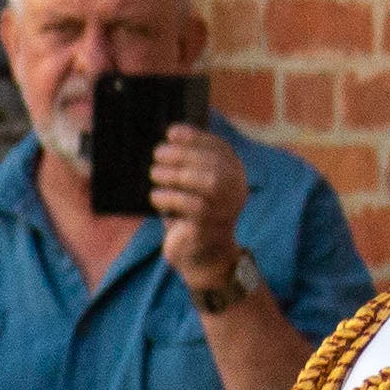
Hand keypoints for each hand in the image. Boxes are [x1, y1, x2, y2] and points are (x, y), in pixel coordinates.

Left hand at [149, 121, 254, 300]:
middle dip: (182, 155)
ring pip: (208, 182)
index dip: (196, 137)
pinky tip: (156, 196)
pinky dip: (171, 198)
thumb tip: (167, 138)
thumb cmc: (192, 216)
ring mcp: (226, 209)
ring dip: (176, 174)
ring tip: (154, 174)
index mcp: (233, 173)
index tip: (171, 132)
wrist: (203, 257)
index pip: (220, 147)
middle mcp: (235, 189)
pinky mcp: (210, 227)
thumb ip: (188, 164)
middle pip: (213, 163)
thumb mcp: (192, 187)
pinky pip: (194, 206)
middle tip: (157, 154)